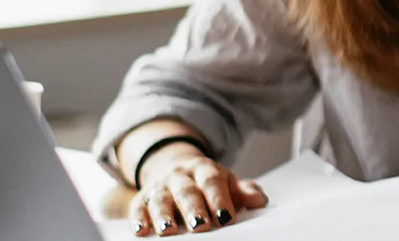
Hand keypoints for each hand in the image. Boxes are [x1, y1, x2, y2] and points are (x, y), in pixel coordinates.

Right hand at [129, 146, 267, 235]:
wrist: (175, 168)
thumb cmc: (206, 182)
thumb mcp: (226, 182)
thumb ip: (243, 191)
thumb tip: (260, 201)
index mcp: (204, 169)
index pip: (213, 182)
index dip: (219, 199)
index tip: (226, 218)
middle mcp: (180, 176)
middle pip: (187, 191)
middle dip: (193, 209)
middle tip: (201, 226)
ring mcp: (160, 186)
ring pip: (161, 199)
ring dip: (164, 215)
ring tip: (169, 230)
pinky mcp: (142, 198)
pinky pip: (138, 207)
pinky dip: (138, 219)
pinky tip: (140, 231)